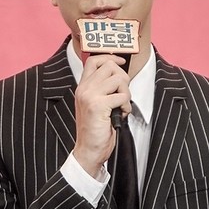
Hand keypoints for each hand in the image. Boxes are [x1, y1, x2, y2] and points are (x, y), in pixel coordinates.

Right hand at [73, 54, 131, 177]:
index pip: (93, 60)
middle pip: (110, 67)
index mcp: (82, 87)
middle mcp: (84, 89)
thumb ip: (102, 90)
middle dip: (123, 79)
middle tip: (122, 94)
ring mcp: (90, 96)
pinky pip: (122, 96)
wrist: (88, 150)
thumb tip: (119, 76)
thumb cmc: (94, 130)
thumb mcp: (94, 105)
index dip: (110, 58)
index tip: (120, 62)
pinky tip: (121, 114)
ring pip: (118, 79)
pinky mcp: (98, 106)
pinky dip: (126, 106)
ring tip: (121, 105)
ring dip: (126, 93)